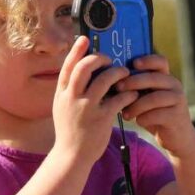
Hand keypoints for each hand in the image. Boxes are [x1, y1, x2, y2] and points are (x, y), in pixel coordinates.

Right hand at [52, 36, 139, 164]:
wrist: (71, 156)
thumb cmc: (70, 130)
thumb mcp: (62, 107)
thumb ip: (70, 90)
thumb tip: (82, 69)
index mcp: (62, 93)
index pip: (68, 66)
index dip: (76, 50)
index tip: (84, 38)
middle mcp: (72, 98)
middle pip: (85, 67)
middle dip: (100, 58)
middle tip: (110, 59)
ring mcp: (86, 108)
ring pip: (105, 79)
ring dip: (118, 73)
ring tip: (125, 74)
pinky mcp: (101, 119)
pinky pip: (119, 99)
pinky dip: (128, 93)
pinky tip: (133, 93)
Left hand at [115, 54, 194, 155]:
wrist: (176, 137)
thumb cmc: (155, 115)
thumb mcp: (146, 99)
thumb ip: (136, 89)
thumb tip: (112, 81)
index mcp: (166, 77)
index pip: (160, 61)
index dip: (147, 60)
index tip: (132, 64)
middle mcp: (175, 85)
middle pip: (153, 78)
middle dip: (133, 82)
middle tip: (118, 88)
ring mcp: (178, 100)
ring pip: (153, 98)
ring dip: (136, 105)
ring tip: (125, 114)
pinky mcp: (177, 116)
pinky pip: (156, 114)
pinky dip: (144, 118)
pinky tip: (138, 121)